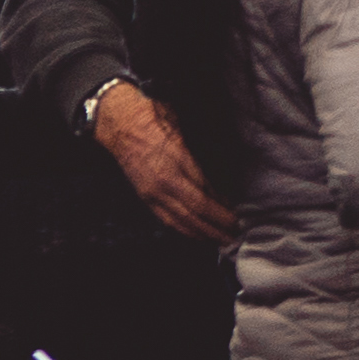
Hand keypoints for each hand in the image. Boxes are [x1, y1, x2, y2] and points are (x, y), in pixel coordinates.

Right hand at [87, 80, 236, 245]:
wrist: (120, 123)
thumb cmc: (155, 119)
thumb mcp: (185, 132)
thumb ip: (202, 158)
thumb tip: (221, 182)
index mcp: (176, 162)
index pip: (205, 193)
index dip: (222, 208)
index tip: (237, 215)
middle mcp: (163, 182)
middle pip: (195, 212)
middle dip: (217, 226)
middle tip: (236, 234)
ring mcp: (152, 192)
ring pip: (181, 220)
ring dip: (203, 233)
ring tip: (222, 240)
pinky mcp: (144, 197)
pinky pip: (166, 219)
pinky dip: (184, 230)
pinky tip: (197, 235)